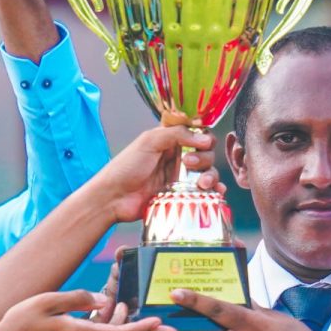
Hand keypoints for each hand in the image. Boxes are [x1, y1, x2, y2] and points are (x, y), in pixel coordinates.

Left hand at [93, 116, 217, 223]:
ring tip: (201, 183)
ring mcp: (180, 177)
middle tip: (189, 163)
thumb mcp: (149, 141)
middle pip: (206, 153)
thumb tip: (205, 138)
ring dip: (211, 175)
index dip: (203, 137)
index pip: (197, 133)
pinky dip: (215, 191)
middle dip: (204, 158)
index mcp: (170, 140)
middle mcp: (177, 157)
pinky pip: (204, 192)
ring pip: (208, 172)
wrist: (114, 197)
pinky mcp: (181, 195)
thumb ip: (177, 134)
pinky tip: (217, 192)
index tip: (203, 142)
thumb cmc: (126, 167)